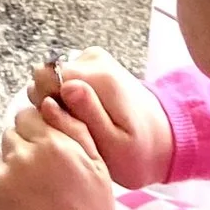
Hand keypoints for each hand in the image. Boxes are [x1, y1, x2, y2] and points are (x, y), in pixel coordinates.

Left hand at [0, 94, 117, 209]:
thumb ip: (74, 129)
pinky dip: (5, 194)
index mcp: (52, 144)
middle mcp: (21, 156)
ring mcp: (0, 178)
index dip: (39, 130)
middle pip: (13, 134)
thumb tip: (50, 102)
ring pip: (3, 159)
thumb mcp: (98, 169)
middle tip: (45, 177)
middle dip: (26, 148)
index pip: (29, 114)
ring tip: (36, 199)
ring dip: (15, 170)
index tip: (49, 149)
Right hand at [27, 52, 174, 187]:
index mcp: (101, 78)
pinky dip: (67, 98)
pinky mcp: (92, 63)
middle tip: (75, 128)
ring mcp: (93, 58)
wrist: (164, 139)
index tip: (64, 125)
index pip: (46, 78)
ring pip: (52, 76)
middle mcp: (95, 59)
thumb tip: (66, 86)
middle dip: (52, 103)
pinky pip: (62, 77)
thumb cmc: (139, 151)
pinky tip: (84, 116)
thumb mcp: (115, 146)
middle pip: (46, 75)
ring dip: (59, 102)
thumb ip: (88, 115)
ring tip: (82, 124)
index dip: (47, 105)